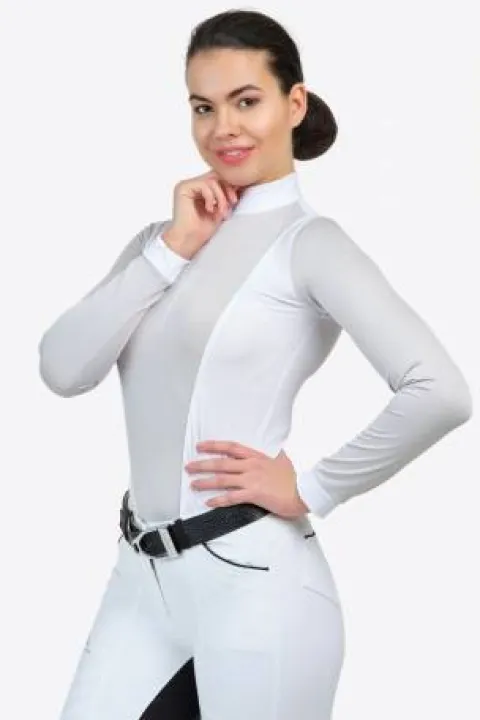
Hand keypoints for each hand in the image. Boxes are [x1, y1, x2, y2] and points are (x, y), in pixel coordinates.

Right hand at [166, 170, 243, 257]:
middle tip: (233, 202)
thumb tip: (241, 182)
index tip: (236, 200)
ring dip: (220, 196)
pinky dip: (210, 197)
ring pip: (211, 179)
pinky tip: (210, 209)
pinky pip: (203, 184)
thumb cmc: (203, 229)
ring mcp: (188, 185)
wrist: (189, 241)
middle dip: (228, 188)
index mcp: (202, 189)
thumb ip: (227, 196)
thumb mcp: (221, 209)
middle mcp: (194, 185)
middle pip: (216, 175)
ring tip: (221, 210)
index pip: (219, 178)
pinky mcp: (183, 188)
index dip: (230, 186)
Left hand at [185, 440, 309, 519]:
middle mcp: (251, 466)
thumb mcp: (282, 461)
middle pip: (221, 463)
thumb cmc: (296, 478)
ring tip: (193, 484)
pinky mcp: (254, 494)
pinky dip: (218, 500)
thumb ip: (274, 457)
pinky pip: (231, 497)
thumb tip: (275, 454)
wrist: (305, 490)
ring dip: (205, 481)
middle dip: (202, 464)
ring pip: (222, 479)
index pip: (230, 448)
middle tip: (189, 466)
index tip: (200, 446)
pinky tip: (209, 502)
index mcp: (257, 457)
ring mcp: (252, 479)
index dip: (214, 446)